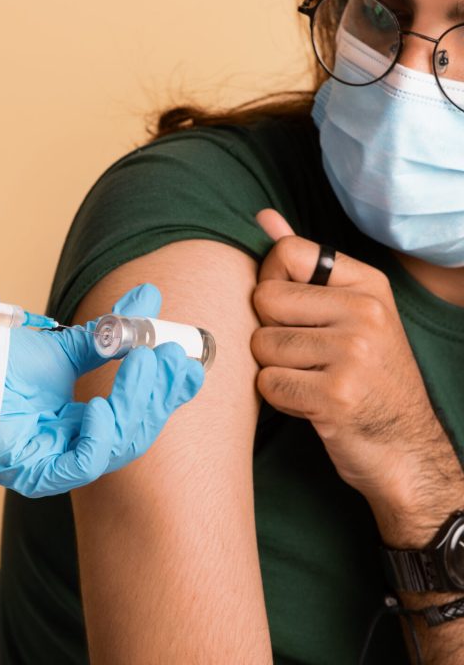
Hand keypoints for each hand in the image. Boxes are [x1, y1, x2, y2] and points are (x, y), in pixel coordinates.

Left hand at [0, 284, 204, 496]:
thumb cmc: (2, 362)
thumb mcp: (66, 345)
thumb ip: (111, 330)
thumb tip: (149, 294)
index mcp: (85, 423)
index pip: (138, 415)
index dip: (167, 391)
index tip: (189, 362)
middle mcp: (74, 447)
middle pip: (135, 433)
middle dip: (160, 395)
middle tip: (170, 357)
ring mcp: (56, 462)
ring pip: (118, 447)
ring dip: (137, 404)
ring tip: (143, 363)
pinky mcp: (35, 473)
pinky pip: (82, 465)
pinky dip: (100, 437)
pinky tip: (101, 405)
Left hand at [251, 210, 460, 540]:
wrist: (404, 447)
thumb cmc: (366, 377)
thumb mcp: (348, 312)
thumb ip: (303, 264)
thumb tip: (263, 217)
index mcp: (367, 284)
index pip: (286, 254)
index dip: (271, 283)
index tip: (291, 312)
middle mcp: (365, 312)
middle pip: (263, 299)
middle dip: (269, 331)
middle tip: (304, 355)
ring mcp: (354, 353)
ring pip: (261, 344)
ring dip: (274, 368)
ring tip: (310, 379)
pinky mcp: (336, 395)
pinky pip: (268, 383)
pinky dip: (279, 398)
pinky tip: (310, 403)